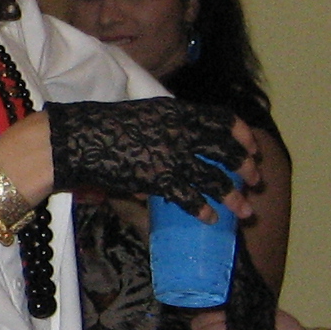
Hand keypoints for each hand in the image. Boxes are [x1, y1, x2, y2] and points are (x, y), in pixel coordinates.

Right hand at [45, 97, 247, 210]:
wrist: (76, 139)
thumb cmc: (103, 127)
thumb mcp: (142, 118)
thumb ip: (165, 133)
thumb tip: (175, 163)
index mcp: (175, 111)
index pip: (221, 118)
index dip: (241, 134)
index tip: (251, 147)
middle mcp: (178, 130)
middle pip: (225, 149)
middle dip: (245, 167)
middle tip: (254, 182)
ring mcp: (169, 154)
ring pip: (214, 177)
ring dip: (233, 196)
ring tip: (245, 211)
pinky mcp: (156, 177)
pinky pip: (189, 196)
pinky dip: (203, 209)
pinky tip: (210, 219)